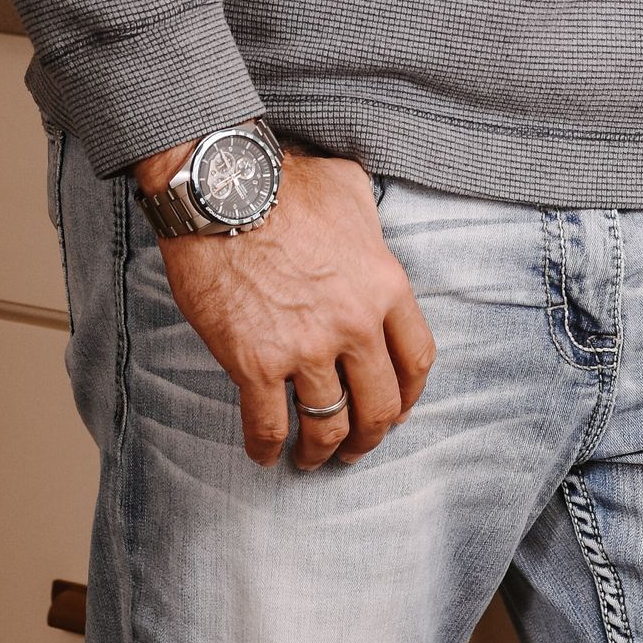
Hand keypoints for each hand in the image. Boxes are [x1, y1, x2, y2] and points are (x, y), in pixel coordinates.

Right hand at [135, 147, 434, 470]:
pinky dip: (267, 448)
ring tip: (311, 459)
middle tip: (357, 447)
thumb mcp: (352, 191)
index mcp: (385, 286)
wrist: (225, 189)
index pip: (417, 360)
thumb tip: (370, 243)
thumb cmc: (288, 183)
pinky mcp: (255, 364)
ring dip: (321, 451)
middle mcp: (355, 325)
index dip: (409, 395)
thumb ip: (372, 230)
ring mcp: (305, 349)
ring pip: (328, 425)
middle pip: (379, 405)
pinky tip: (265, 453)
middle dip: (370, 436)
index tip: (398, 410)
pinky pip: (268, 425)